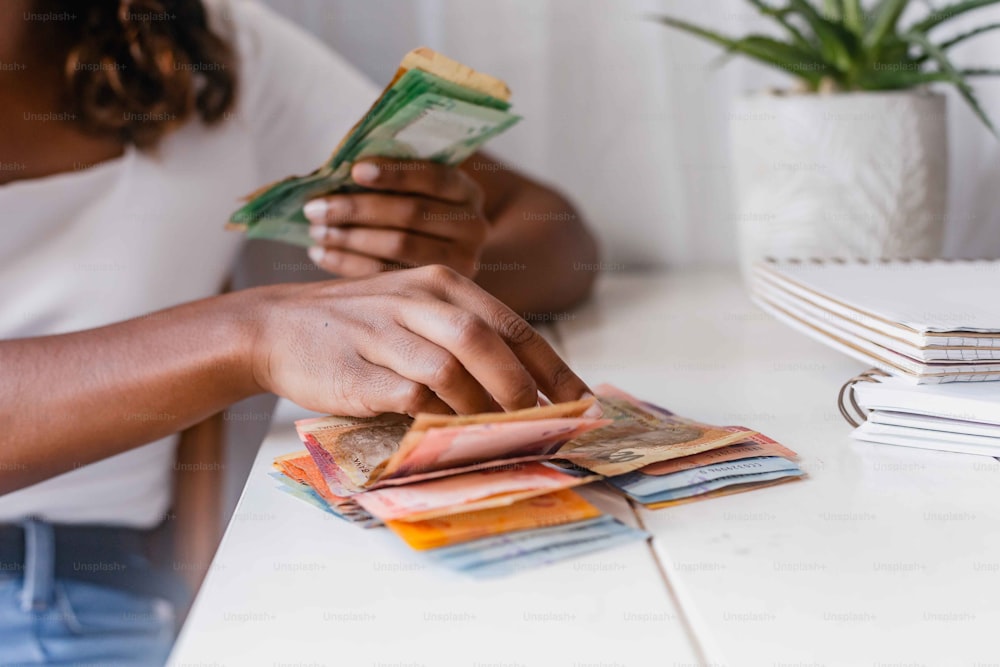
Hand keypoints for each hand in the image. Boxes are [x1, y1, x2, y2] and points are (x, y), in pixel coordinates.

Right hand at [249, 264, 590, 416]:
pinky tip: (450, 435)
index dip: (552, 367)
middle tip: (539, 425)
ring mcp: (384, 333)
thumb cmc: (358, 327)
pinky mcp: (356, 371)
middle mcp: (416, 300)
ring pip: (451, 370)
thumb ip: (463, 338)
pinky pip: (410, 398)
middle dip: (522, 390)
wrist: (275, 327)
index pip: (512, 324)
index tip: (581, 401)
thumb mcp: (414, 313)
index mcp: (441, 283)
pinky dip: (438, 420)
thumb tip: (526, 390)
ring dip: (482, 409)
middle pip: (487, 342)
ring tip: (498, 435)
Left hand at [303, 158, 488, 278]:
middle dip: (358, 209)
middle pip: (412, 214)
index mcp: (468, 192)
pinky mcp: (435, 289)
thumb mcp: (416, 185)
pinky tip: (322, 254)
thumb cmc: (414, 206)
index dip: (395, 173)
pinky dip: (349, 263)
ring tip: (316, 230)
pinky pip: (388, 275)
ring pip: (399, 246)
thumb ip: (390, 174)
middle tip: (315, 208)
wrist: (439, 249)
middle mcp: (473, 228)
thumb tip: (338, 170)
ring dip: (350, 237)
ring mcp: (460, 263)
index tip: (355, 170)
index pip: (434, 178)